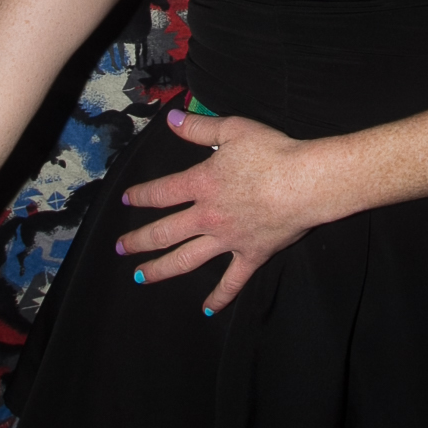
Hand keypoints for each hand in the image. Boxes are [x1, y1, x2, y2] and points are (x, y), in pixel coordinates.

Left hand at [116, 105, 320, 311]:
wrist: (305, 183)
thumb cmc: (272, 153)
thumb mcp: (233, 130)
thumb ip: (199, 128)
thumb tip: (172, 119)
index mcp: (201, 185)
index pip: (161, 193)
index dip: (141, 196)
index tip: (126, 201)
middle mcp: (207, 217)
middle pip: (164, 232)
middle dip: (139, 241)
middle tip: (121, 249)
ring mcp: (227, 240)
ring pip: (186, 259)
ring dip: (161, 270)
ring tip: (141, 277)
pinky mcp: (250, 256)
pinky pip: (231, 282)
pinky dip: (219, 297)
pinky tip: (207, 309)